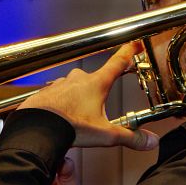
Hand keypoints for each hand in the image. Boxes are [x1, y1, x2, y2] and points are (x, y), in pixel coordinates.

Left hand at [18, 43, 158, 150]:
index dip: (128, 52)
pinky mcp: (47, 92)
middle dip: (98, 91)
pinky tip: (62, 118)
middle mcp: (79, 79)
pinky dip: (62, 104)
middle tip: (99, 108)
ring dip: (79, 99)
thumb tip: (149, 141)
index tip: (133, 43)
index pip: (117, 63)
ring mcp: (61, 83)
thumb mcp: (105, 134)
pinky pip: (59, 95)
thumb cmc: (68, 126)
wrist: (36, 127)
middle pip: (95, 79)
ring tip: (78, 118)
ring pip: (75, 88)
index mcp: (96, 84)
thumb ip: (129, 137)